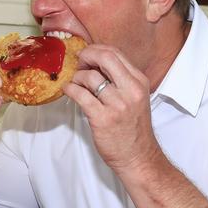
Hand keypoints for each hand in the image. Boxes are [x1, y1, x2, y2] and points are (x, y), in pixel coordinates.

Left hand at [63, 45, 160, 172]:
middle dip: (86, 56)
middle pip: (105, 57)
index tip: (87, 57)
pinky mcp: (102, 118)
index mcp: (139, 82)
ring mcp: (117, 105)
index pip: (115, 53)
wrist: (138, 157)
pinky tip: (68, 91)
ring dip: (77, 77)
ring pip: (89, 77)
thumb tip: (94, 63)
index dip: (96, 50)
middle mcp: (131, 90)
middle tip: (78, 64)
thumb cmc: (133, 129)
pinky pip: (80, 95)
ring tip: (76, 84)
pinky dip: (70, 89)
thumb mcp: (135, 98)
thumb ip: (120, 80)